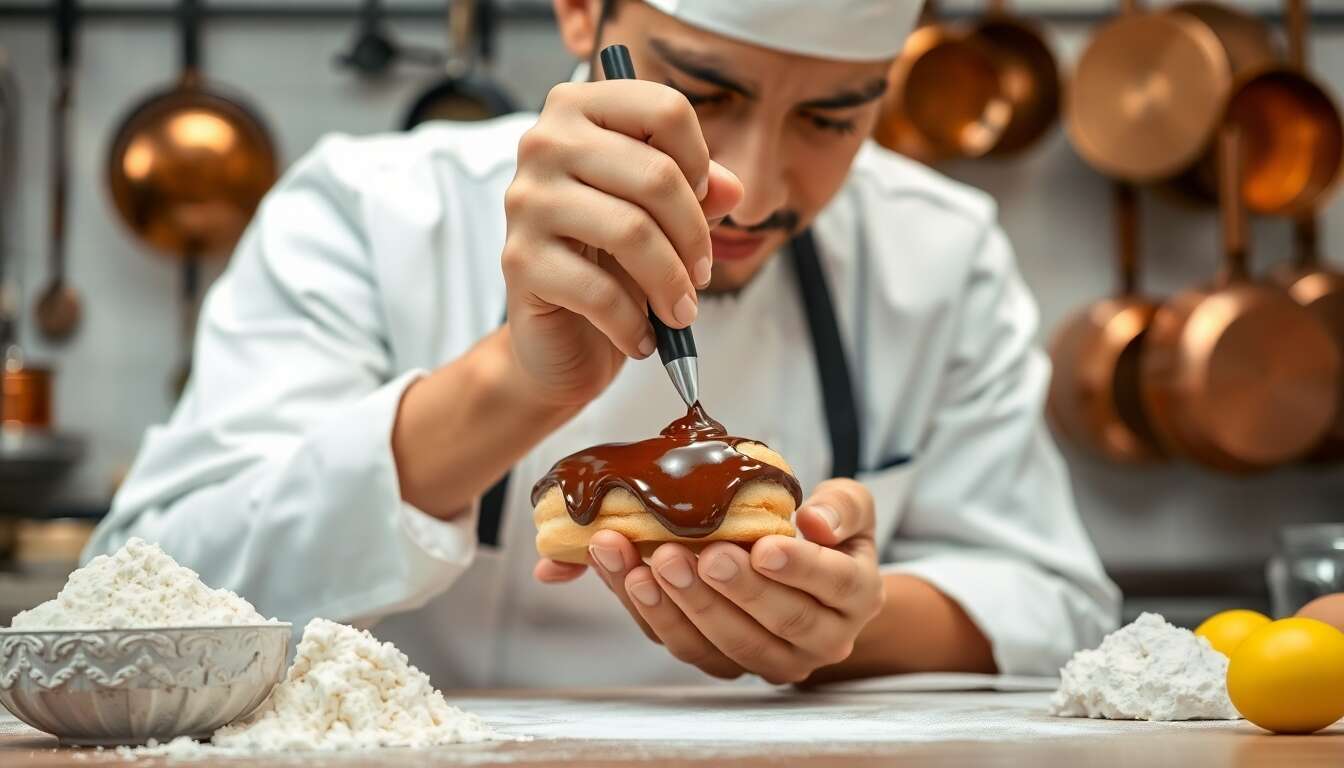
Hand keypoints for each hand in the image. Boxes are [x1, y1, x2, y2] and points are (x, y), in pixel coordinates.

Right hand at [502, 79, 742, 406]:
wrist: (558, 331)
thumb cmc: (611, 260)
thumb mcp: (662, 217)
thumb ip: (698, 192)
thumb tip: (732, 189)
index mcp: (579, 108)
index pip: (664, 109)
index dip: (700, 163)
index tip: (704, 206)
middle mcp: (544, 142)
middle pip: (657, 174)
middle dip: (694, 237)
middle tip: (701, 276)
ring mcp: (526, 200)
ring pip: (631, 231)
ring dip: (671, 283)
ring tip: (681, 313)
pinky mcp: (518, 260)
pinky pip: (598, 291)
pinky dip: (633, 323)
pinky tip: (642, 337)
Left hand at [535, 479, 884, 684]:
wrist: (809, 581)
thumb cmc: (827, 538)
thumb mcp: (850, 508)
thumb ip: (843, 507)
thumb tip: (816, 522)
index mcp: (856, 597)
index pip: (833, 585)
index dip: (799, 567)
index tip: (764, 546)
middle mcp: (820, 640)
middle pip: (778, 623)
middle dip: (733, 589)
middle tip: (699, 555)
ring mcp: (769, 660)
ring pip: (726, 646)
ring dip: (682, 606)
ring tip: (650, 563)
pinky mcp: (723, 663)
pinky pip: (685, 645)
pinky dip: (649, 610)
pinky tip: (624, 571)